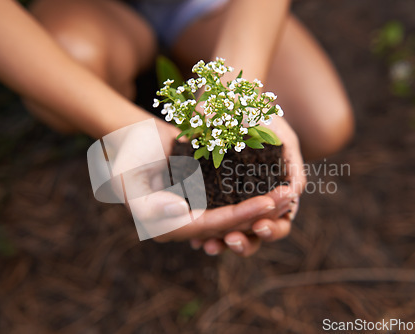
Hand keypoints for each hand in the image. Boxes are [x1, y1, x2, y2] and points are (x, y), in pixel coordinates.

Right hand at [112, 118, 293, 241]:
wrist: (133, 136)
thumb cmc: (125, 157)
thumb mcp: (127, 181)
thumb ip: (150, 204)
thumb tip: (183, 213)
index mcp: (170, 227)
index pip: (211, 225)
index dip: (240, 216)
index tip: (266, 203)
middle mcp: (187, 222)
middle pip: (229, 222)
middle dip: (259, 212)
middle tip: (287, 197)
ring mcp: (198, 207)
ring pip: (236, 210)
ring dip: (262, 203)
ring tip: (289, 191)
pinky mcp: (207, 192)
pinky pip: (233, 195)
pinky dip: (252, 190)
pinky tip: (274, 181)